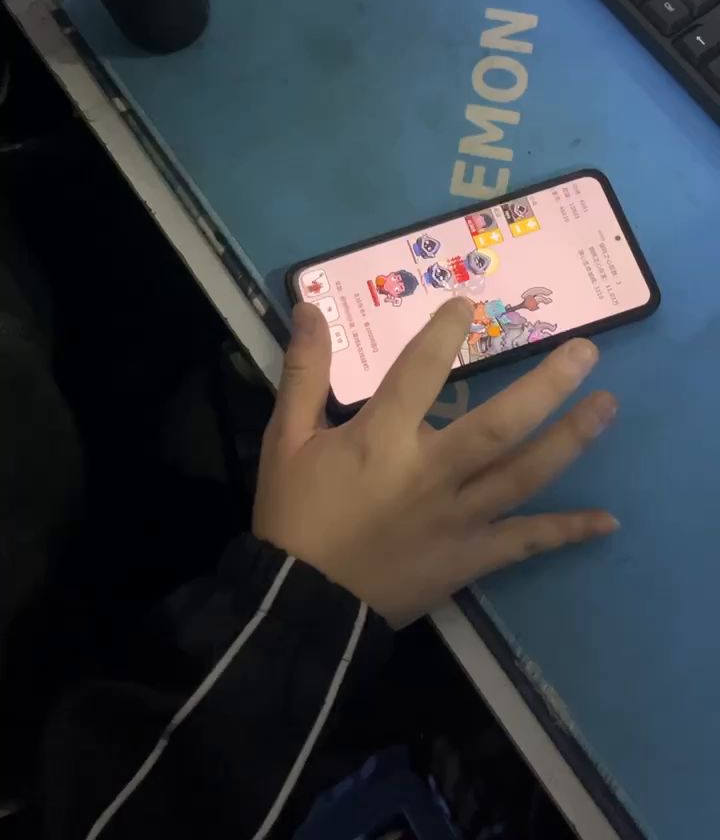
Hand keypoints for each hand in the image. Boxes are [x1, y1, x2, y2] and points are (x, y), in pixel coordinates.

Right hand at [253, 299, 618, 628]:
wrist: (301, 606)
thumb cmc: (295, 516)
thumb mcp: (286, 439)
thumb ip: (304, 372)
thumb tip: (311, 309)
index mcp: (381, 440)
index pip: (420, 371)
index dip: (445, 333)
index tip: (468, 303)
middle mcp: (430, 474)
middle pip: (499, 425)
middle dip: (545, 387)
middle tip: (586, 352)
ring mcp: (457, 519)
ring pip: (523, 476)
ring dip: (569, 440)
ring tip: (606, 405)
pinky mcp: (470, 558)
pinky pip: (525, 542)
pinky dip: (567, 531)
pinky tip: (606, 521)